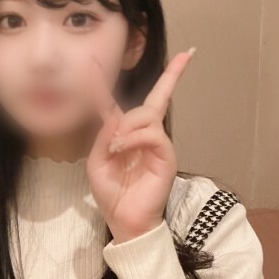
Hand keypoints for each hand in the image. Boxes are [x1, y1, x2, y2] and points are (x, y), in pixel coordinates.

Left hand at [86, 48, 196, 243]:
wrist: (124, 220)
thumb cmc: (111, 195)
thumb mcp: (96, 162)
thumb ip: (104, 136)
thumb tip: (116, 115)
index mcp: (127, 136)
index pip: (131, 104)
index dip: (135, 81)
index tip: (158, 57)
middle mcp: (145, 136)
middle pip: (155, 100)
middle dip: (171, 77)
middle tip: (181, 62)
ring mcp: (158, 146)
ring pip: (147, 115)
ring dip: (127, 127)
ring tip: (115, 147)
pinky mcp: (166, 157)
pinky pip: (153, 134)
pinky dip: (134, 138)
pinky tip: (122, 149)